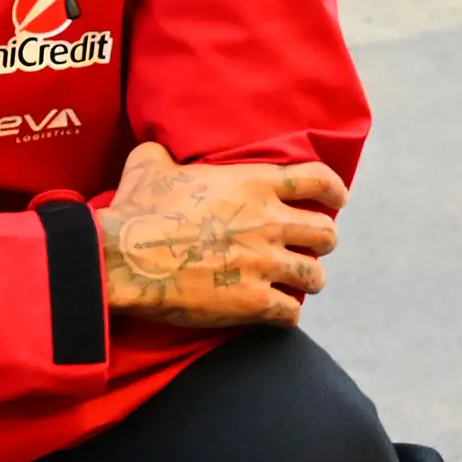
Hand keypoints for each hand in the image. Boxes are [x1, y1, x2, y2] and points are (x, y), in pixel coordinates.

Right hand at [94, 140, 345, 328]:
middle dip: (320, 241)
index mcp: (253, 184)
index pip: (317, 179)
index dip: (334, 189)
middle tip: (307, 247)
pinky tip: (275, 314)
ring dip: (306, 280)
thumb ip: (164, 152)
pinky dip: (286, 315)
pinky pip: (290, 313)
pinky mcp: (252, 302)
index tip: (337, 199)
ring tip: (295, 284)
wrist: (123, 258)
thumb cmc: (136, 209)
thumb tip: (156, 147)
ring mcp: (263, 264)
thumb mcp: (149, 164)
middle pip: (326, 233)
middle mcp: (268, 222)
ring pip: (314, 276)